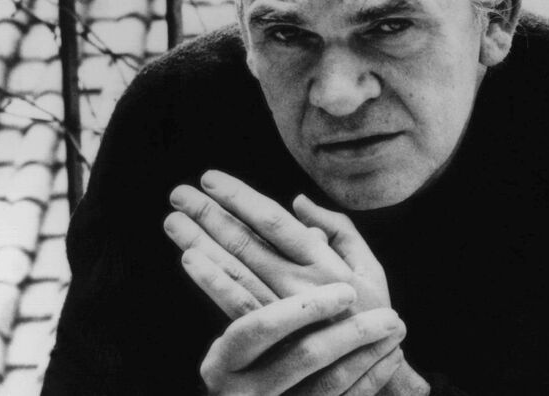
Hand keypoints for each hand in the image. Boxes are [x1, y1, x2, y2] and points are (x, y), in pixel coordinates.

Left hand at [165, 171, 429, 394]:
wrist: (376, 369)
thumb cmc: (372, 311)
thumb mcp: (369, 266)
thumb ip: (339, 229)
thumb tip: (298, 202)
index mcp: (324, 261)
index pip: (273, 221)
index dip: (240, 198)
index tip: (210, 179)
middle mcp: (301, 283)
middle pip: (246, 242)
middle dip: (209, 215)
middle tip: (178, 194)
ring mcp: (284, 311)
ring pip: (235, 271)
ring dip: (201, 243)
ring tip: (173, 222)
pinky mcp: (274, 337)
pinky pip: (238, 306)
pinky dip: (213, 282)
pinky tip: (190, 262)